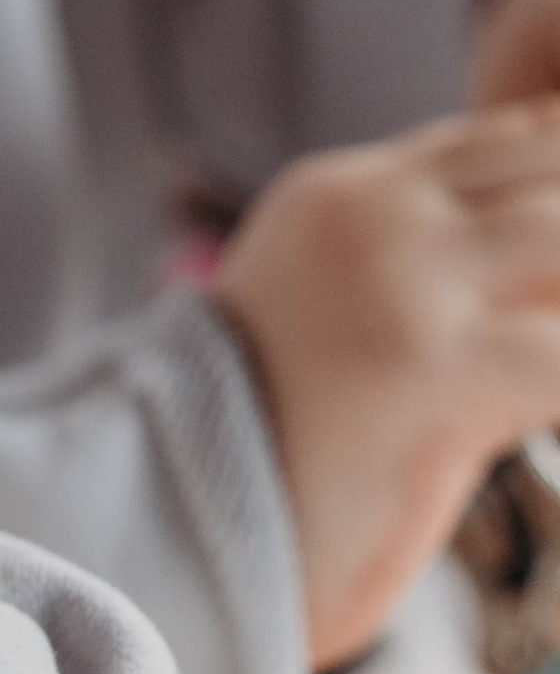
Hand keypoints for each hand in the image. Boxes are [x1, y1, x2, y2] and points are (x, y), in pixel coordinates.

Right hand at [214, 103, 559, 665]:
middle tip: (545, 318)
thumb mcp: (345, 326)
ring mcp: (398, 277)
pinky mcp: (426, 362)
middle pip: (551, 162)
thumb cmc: (261, 462)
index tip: (549, 280)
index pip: (514, 139)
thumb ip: (440, 286)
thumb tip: (548, 296)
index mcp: (342, 194)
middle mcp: (368, 212)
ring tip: (539, 369)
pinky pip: (559, 352)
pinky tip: (544, 417)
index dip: (558, 196)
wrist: (154, 535)